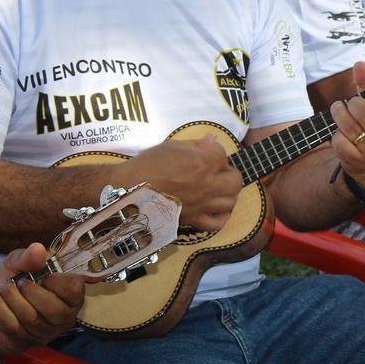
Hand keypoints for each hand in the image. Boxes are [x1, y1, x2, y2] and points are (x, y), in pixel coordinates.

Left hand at [0, 243, 84, 354]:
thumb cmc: (12, 281)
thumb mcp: (18, 264)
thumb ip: (29, 257)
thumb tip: (38, 249)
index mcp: (71, 295)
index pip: (75, 289)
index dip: (56, 281)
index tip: (41, 275)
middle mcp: (63, 317)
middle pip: (53, 309)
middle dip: (30, 292)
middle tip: (16, 281)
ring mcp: (45, 333)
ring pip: (31, 318)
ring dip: (11, 298)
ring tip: (1, 287)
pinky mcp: (25, 343)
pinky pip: (13, 327)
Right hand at [121, 137, 242, 230]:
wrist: (129, 191)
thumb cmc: (148, 164)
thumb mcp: (172, 146)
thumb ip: (196, 145)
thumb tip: (212, 140)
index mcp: (203, 163)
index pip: (223, 154)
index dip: (215, 152)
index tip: (205, 152)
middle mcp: (208, 185)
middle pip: (235, 180)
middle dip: (229, 173)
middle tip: (217, 171)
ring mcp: (203, 205)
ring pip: (231, 201)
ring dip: (228, 192)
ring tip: (218, 188)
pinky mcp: (194, 220)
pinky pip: (217, 223)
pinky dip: (222, 216)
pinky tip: (217, 208)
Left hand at [330, 61, 364, 189]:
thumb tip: (359, 63)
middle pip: (360, 109)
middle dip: (351, 105)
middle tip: (351, 108)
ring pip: (347, 124)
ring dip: (339, 115)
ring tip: (339, 113)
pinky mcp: (356, 160)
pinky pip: (339, 141)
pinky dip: (336, 136)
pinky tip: (342, 135)